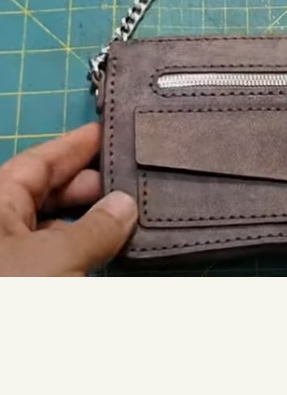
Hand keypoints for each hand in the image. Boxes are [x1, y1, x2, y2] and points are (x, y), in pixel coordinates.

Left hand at [0, 123, 136, 275]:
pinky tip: (115, 250)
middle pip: (49, 193)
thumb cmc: (12, 296)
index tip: (111, 130)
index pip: (39, 161)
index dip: (77, 144)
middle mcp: (3, 229)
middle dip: (92, 184)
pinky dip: (87, 252)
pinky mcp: (28, 288)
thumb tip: (125, 204)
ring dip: (93, 222)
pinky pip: (60, 261)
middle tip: (134, 177)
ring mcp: (13, 261)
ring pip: (57, 230)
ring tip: (133, 214)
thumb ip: (95, 228)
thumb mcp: (56, 257)